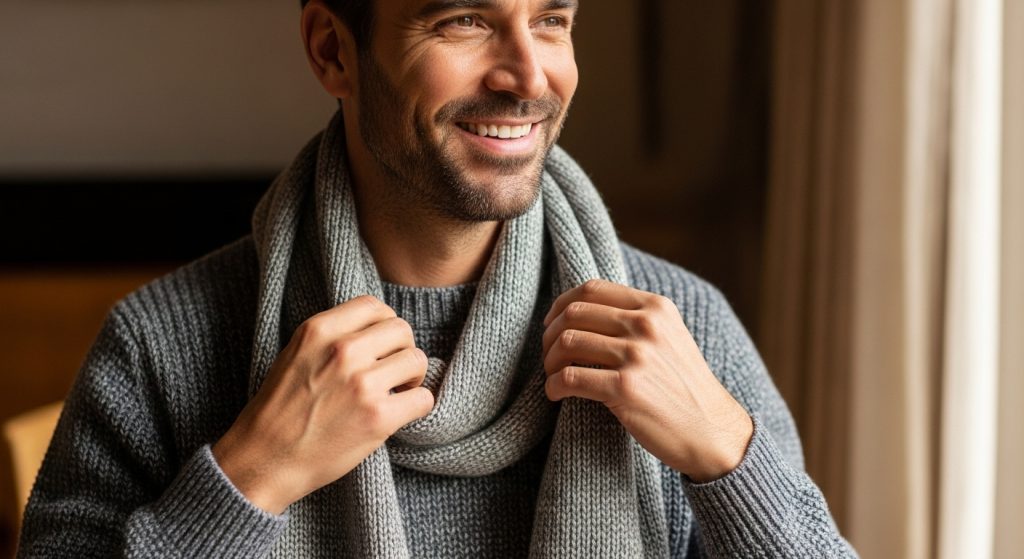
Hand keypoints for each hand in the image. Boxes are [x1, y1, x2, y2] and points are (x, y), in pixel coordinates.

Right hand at [212, 295, 433, 513]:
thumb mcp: (296, 354)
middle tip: (393, 371)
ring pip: (417, 360)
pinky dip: (417, 405)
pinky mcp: (378, 417)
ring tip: (398, 392)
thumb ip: (332, 337)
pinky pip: (423, 398)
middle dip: (402, 349)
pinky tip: (401, 412)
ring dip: (413, 378)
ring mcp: (362, 384)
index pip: (374, 306)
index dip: (384, 324)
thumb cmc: (279, 410)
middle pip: (401, 329)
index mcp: (318, 330)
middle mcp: (342, 351)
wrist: (264, 460)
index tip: (381, 345)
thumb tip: (376, 330)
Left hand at [542, 280, 752, 481]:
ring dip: (550, 361)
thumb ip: (635, 319)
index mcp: (655, 307)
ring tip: (553, 376)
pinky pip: (570, 378)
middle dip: (551, 334)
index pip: (592, 289)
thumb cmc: (683, 388)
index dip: (561, 305)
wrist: (711, 432)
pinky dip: (553, 386)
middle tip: (548, 356)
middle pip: (574, 313)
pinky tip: (555, 395)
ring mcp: (637, 355)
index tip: (551, 324)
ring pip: (567, 342)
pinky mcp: (626, 388)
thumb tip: (580, 311)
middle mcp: (646, 325)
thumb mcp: (669, 338)